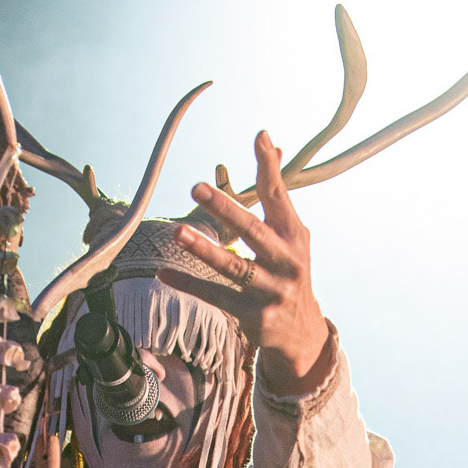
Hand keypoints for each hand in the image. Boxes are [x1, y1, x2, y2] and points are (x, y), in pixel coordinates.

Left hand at [165, 132, 332, 396]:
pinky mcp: (255, 317)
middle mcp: (287, 262)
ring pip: (234, 269)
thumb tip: (267, 140)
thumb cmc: (288, 270)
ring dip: (204, 251)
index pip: (279, 197)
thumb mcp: (290, 234)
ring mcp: (272, 291)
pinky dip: (189, 285)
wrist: (302, 331)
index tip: (258, 137)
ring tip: (178, 233)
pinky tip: (164, 273)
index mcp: (294, 236)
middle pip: (253, 232)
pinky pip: (216, 297)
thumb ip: (275, 192)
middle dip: (226, 210)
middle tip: (198, 187)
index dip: (269, 167)